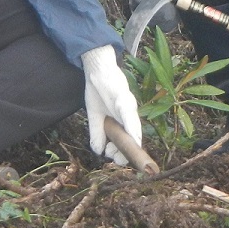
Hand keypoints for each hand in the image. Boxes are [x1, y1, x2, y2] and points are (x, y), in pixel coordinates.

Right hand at [80, 44, 141, 164]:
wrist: (95, 69)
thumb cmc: (97, 91)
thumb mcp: (95, 116)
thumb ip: (97, 133)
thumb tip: (98, 152)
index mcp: (123, 120)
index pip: (128, 141)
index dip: (122, 153)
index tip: (112, 158)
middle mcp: (130, 114)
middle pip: (133, 139)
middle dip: (123, 153)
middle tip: (112, 156)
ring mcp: (129, 105)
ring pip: (134, 129)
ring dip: (128, 144)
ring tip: (119, 155)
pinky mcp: (123, 97)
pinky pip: (129, 114)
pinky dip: (131, 127)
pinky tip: (132, 137)